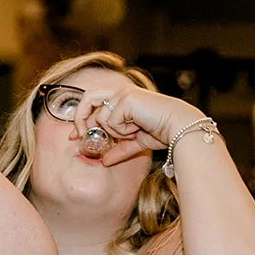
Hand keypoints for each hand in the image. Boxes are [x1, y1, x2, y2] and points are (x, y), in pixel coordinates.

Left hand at [70, 83, 202, 166]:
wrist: (179, 128)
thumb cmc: (164, 132)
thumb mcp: (136, 143)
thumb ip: (119, 149)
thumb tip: (104, 161)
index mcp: (123, 99)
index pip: (92, 104)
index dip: (80, 120)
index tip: (75, 136)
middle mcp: (121, 93)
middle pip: (87, 100)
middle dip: (80, 120)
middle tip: (81, 136)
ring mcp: (123, 94)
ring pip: (101, 117)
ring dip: (114, 132)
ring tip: (132, 132)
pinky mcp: (125, 99)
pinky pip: (111, 121)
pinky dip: (122, 131)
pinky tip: (137, 128)